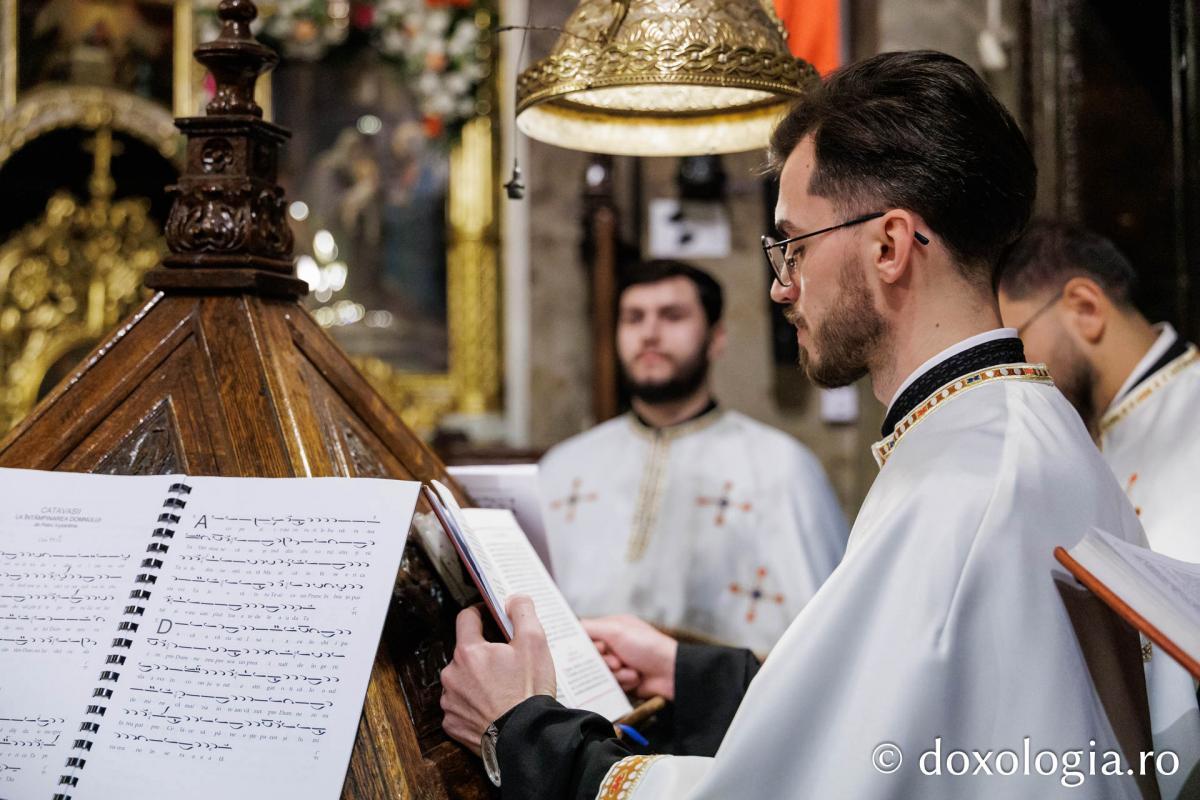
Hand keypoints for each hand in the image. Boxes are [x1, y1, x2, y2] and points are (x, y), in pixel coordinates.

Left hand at [440, 595, 556, 753]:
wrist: (526, 739)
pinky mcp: (452, 724)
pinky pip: (460, 706)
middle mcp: (452, 674)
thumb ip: (522, 612)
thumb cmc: (528, 692)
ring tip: (502, 690)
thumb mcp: (535, 643)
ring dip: (476, 680)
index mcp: (468, 651)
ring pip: (461, 679)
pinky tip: (493, 708)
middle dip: (483, 653)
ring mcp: (450, 701)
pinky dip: (473, 705)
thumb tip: (513, 598)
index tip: (491, 617)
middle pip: (465, 652)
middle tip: (507, 663)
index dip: (481, 614)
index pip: (466, 618)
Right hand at [581, 615, 677, 700]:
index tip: (592, 649)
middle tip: (615, 660)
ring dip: (614, 672)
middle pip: (591, 657)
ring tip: (628, 669)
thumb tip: (569, 628)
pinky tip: (635, 677)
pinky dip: (622, 681)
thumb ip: (591, 628)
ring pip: (599, 672)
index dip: (586, 644)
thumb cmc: (647, 646)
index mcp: (612, 628)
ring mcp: (619, 663)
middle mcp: (614, 645)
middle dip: (603, 661)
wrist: (671, 672)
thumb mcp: (617, 631)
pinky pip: (610, 684)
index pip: (586, 636)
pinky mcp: (623, 681)